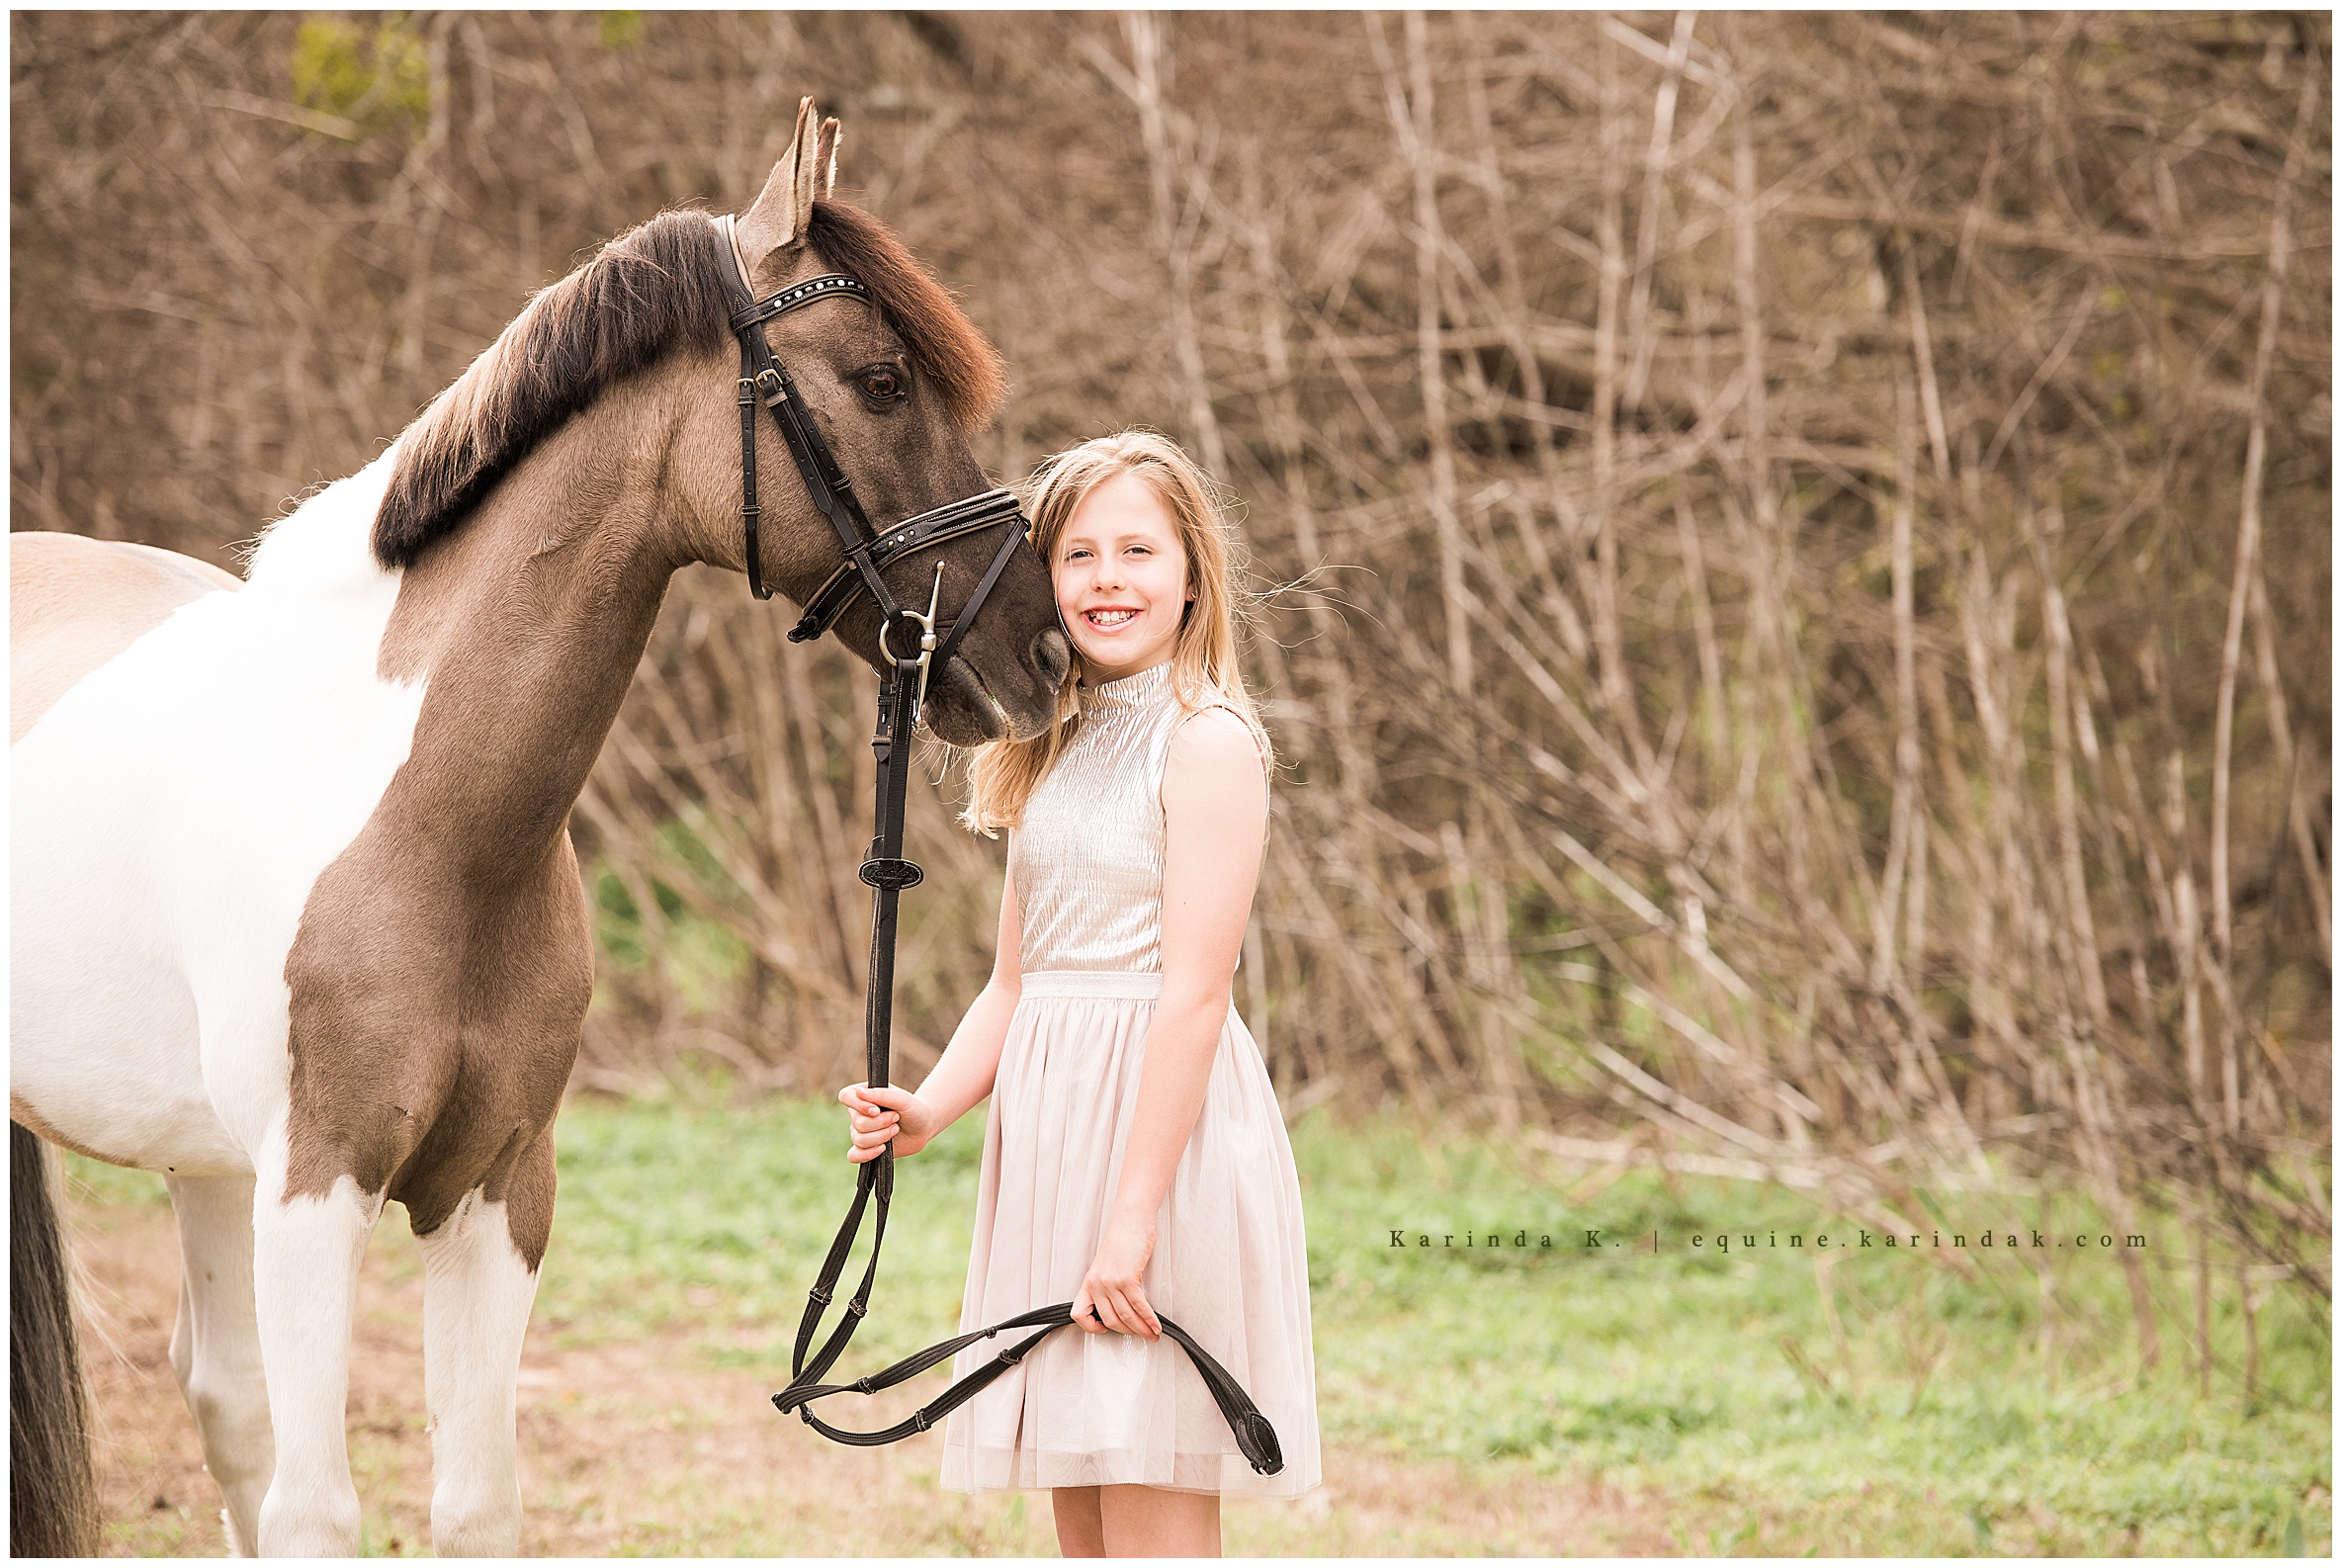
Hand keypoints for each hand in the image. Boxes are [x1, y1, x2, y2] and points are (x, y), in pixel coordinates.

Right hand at [837, 1082, 938, 1162]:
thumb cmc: (913, 1109)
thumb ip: (882, 1094)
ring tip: (895, 1130)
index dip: (859, 1105)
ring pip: (859, 1139)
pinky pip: (854, 1156)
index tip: (877, 1110)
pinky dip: (868, 1154)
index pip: (846, 1096)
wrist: (923, 1127)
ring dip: (881, 1136)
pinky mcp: (865, 1149)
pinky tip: (883, 1148)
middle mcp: (858, 1113)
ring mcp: (860, 1132)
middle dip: (881, 1124)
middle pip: (857, 1122)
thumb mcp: (902, 1099)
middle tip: (896, 1118)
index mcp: (864, 1095)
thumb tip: (859, 1092)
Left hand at [1071, 1216, 1159, 1337]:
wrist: (1130, 1220)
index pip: (1079, 1314)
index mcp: (1089, 1282)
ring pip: (1125, 1317)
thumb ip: (1108, 1286)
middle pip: (1110, 1320)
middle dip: (1128, 1332)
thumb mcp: (1107, 1266)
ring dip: (1142, 1329)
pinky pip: (1139, 1306)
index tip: (1104, 1329)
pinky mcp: (1126, 1278)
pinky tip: (1155, 1324)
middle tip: (1142, 1335)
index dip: (1090, 1327)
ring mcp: (1110, 1282)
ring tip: (1152, 1333)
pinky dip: (1149, 1319)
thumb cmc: (1123, 1239)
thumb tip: (1121, 1307)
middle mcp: (1096, 1284)